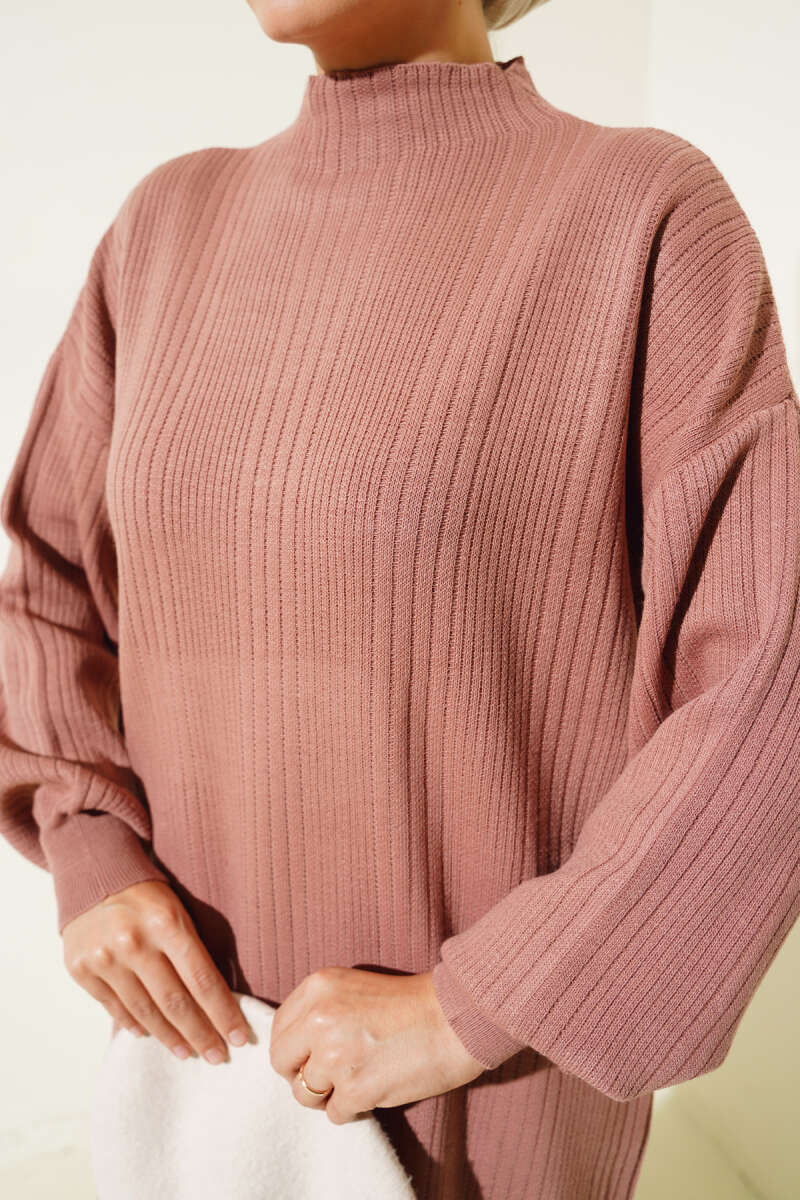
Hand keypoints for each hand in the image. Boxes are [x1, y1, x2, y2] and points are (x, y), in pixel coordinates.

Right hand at [61, 879, 253, 1062]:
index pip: (202, 979)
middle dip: (201, 1034)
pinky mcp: (81, 969)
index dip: (223, 1014)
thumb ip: (193, 951)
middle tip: (217, 1056)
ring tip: (188, 1052)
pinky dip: (135, 1025)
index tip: (240, 1038)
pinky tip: (150, 1036)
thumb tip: (216, 1003)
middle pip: (175, 1002)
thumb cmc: (147, 897)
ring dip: (170, 1037)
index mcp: (167, 923)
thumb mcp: (178, 911)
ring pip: (145, 1011)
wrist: (94, 876)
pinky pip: (114, 1007)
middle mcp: (134, 942)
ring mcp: (104, 958)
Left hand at [268, 966, 484, 1123]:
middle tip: (327, 1075)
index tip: (310, 1054)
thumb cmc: (410, 1002)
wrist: (455, 1018)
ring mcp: (335, 1056)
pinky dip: (352, 1108)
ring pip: (304, 1094)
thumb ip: (319, 1009)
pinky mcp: (356, 1089)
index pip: (279, 1029)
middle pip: (282, 1063)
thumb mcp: (353, 986)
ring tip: (354, 1080)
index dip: (294, 1048)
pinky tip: (373, 1089)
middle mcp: (319, 1019)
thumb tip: (294, 1045)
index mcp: (318, 987)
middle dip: (301, 1073)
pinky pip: (335, 1113)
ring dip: (327, 1094)